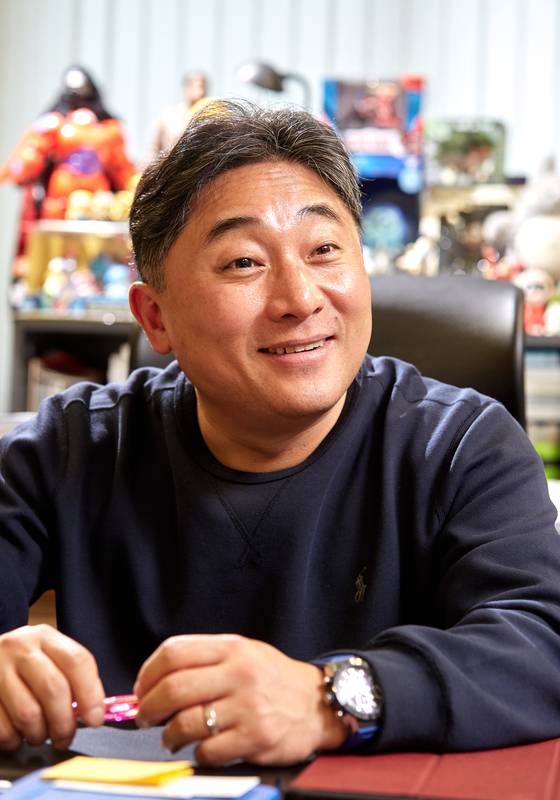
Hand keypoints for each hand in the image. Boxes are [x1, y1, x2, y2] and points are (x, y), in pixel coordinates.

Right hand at [0, 624, 105, 750]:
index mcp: (44, 637)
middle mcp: (19, 648)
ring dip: (39, 734)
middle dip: (64, 723)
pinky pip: (4, 729)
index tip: (95, 719)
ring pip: (28, 714)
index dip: (91, 694)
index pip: (76, 661)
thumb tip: (94, 713)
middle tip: (65, 737)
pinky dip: (14, 740)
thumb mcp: (47, 658)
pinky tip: (17, 734)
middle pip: (53, 688)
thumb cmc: (22, 667)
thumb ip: (71, 679)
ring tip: (39, 735)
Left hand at [134, 634, 347, 765]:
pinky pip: (208, 751)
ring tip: (171, 737)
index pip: (174, 652)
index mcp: (232, 648)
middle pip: (173, 689)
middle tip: (145, 718)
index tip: (141, 690)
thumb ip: (205, 661)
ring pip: (185, 723)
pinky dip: (198, 753)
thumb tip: (153, 682)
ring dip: (169, 735)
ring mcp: (248, 706)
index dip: (147, 673)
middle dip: (149, 708)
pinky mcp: (256, 737)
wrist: (319, 704)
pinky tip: (203, 749)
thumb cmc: (272, 679)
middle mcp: (239, 673)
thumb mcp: (243, 653)